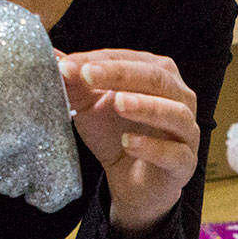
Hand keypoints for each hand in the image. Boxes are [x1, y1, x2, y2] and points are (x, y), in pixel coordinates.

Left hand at [59, 49, 198, 231]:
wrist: (132, 182)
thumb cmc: (117, 135)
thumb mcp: (91, 107)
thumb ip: (76, 83)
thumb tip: (51, 56)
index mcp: (159, 75)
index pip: (132, 60)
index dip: (100, 61)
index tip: (67, 64)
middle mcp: (180, 98)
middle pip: (156, 78)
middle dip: (120, 74)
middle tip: (87, 74)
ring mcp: (186, 131)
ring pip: (174, 113)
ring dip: (146, 106)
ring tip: (118, 103)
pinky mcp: (185, 163)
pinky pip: (174, 153)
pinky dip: (152, 147)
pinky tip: (128, 142)